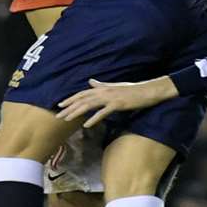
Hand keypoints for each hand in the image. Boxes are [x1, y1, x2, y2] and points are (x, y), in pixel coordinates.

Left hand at [56, 76, 177, 127]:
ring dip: (77, 113)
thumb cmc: (133, 89)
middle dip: (69, 108)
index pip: (82, 93)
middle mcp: (104, 91)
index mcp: (102, 88)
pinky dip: (94, 119)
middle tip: (58, 116)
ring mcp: (110, 97)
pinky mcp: (117, 104)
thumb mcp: (115, 86)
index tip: (60, 105)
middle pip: (82, 100)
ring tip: (67, 120)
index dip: (70, 99)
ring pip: (89, 105)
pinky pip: (103, 113)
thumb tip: (91, 81)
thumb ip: (101, 85)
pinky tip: (87, 125)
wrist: (148, 91)